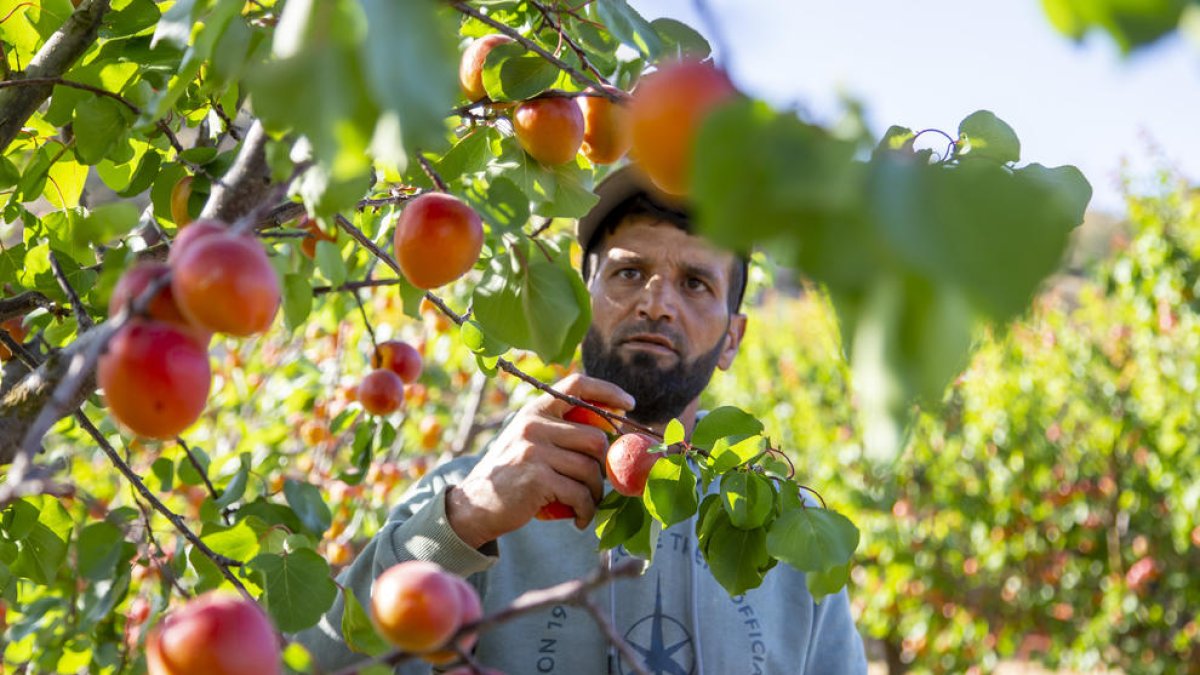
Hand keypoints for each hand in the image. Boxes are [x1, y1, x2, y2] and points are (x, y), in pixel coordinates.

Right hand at [446, 374, 634, 547]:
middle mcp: (534, 425)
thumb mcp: (527, 441)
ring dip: (596, 493)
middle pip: (595, 438)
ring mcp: (535, 451)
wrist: (473, 506)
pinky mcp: (537, 479)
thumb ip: (557, 430)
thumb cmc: (509, 475)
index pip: (576, 385)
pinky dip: (586, 510)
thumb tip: (606, 431)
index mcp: (535, 410)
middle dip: (604, 465)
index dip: (608, 392)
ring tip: (586, 504)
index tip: (629, 405)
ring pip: (590, 469)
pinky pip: (580, 494)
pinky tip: (580, 518)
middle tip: (598, 483)